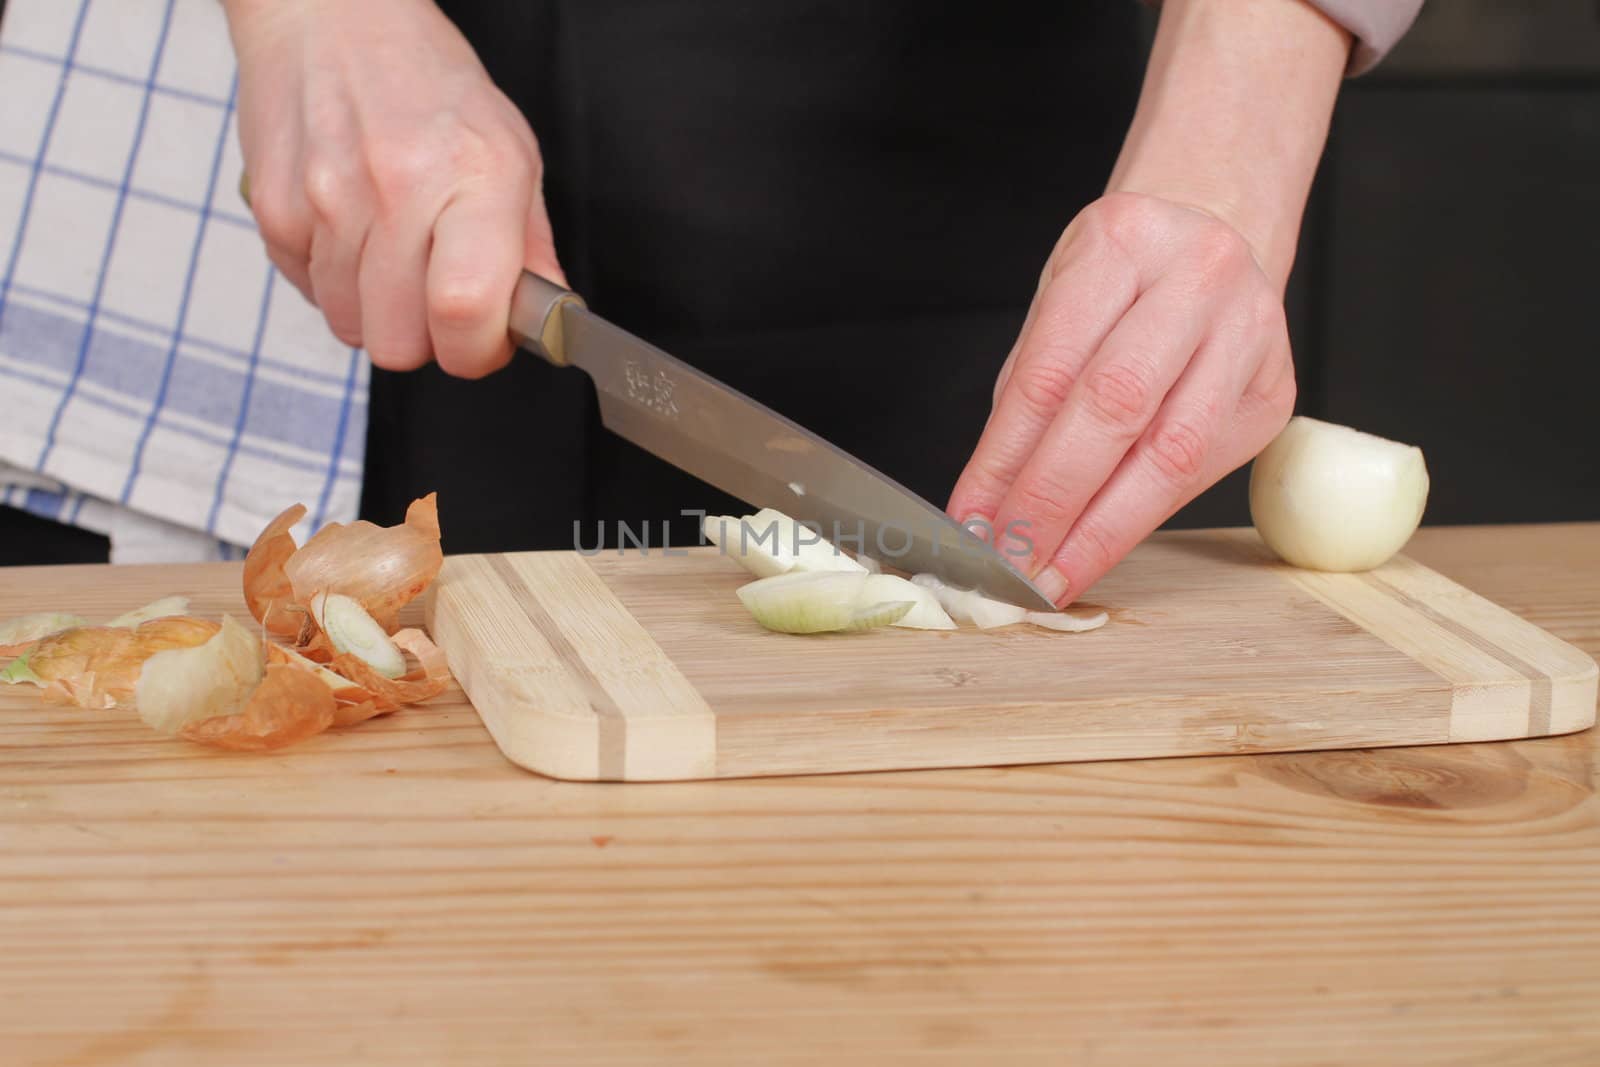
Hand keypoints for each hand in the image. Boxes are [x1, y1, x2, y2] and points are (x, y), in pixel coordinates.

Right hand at [226, 0, 562, 376]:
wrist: (330, 16)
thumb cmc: (428, 83)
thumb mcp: (510, 151)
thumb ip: (531, 247)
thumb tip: (546, 320)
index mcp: (473, 177)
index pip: (464, 310)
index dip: (476, 350)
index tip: (484, 338)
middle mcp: (396, 188)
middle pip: (399, 344)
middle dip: (426, 338)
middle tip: (437, 296)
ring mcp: (326, 201)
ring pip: (350, 329)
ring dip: (377, 310)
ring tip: (393, 251)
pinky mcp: (273, 210)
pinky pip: (310, 296)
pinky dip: (335, 282)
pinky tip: (353, 233)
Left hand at [947, 192, 1296, 604]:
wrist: (1214, 238)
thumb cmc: (1121, 283)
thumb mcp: (1059, 308)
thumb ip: (1026, 398)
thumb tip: (988, 506)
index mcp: (1122, 242)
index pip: (1051, 371)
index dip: (1007, 458)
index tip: (974, 521)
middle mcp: (1198, 277)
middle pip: (1116, 409)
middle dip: (1053, 501)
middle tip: (1009, 563)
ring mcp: (1251, 332)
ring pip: (1171, 452)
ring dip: (1101, 528)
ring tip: (1051, 574)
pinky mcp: (1274, 392)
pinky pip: (1202, 469)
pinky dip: (1140, 516)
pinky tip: (1098, 547)